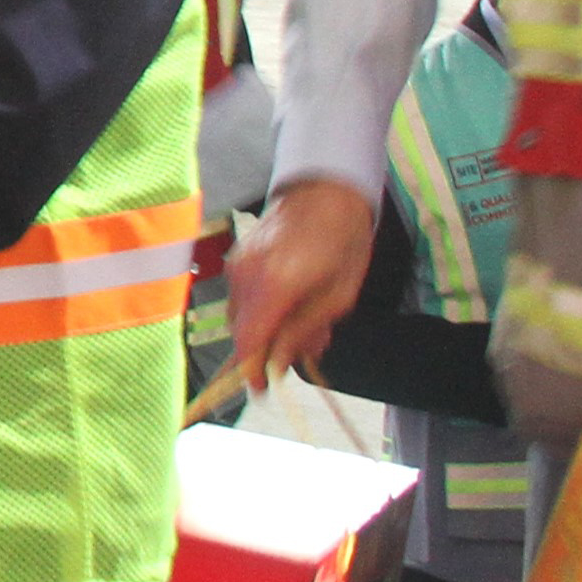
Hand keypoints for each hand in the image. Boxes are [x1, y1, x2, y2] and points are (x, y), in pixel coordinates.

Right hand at [225, 178, 377, 391]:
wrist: (327, 190)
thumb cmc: (343, 241)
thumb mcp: (337, 297)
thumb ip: (304, 332)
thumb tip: (281, 363)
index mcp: (274, 286)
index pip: (248, 342)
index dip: (252, 372)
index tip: (263, 391)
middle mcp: (246, 276)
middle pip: (242, 332)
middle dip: (269, 350)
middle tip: (307, 349)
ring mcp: (238, 264)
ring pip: (242, 316)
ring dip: (269, 329)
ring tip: (310, 326)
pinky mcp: (238, 257)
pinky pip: (243, 296)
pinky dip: (264, 309)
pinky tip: (295, 305)